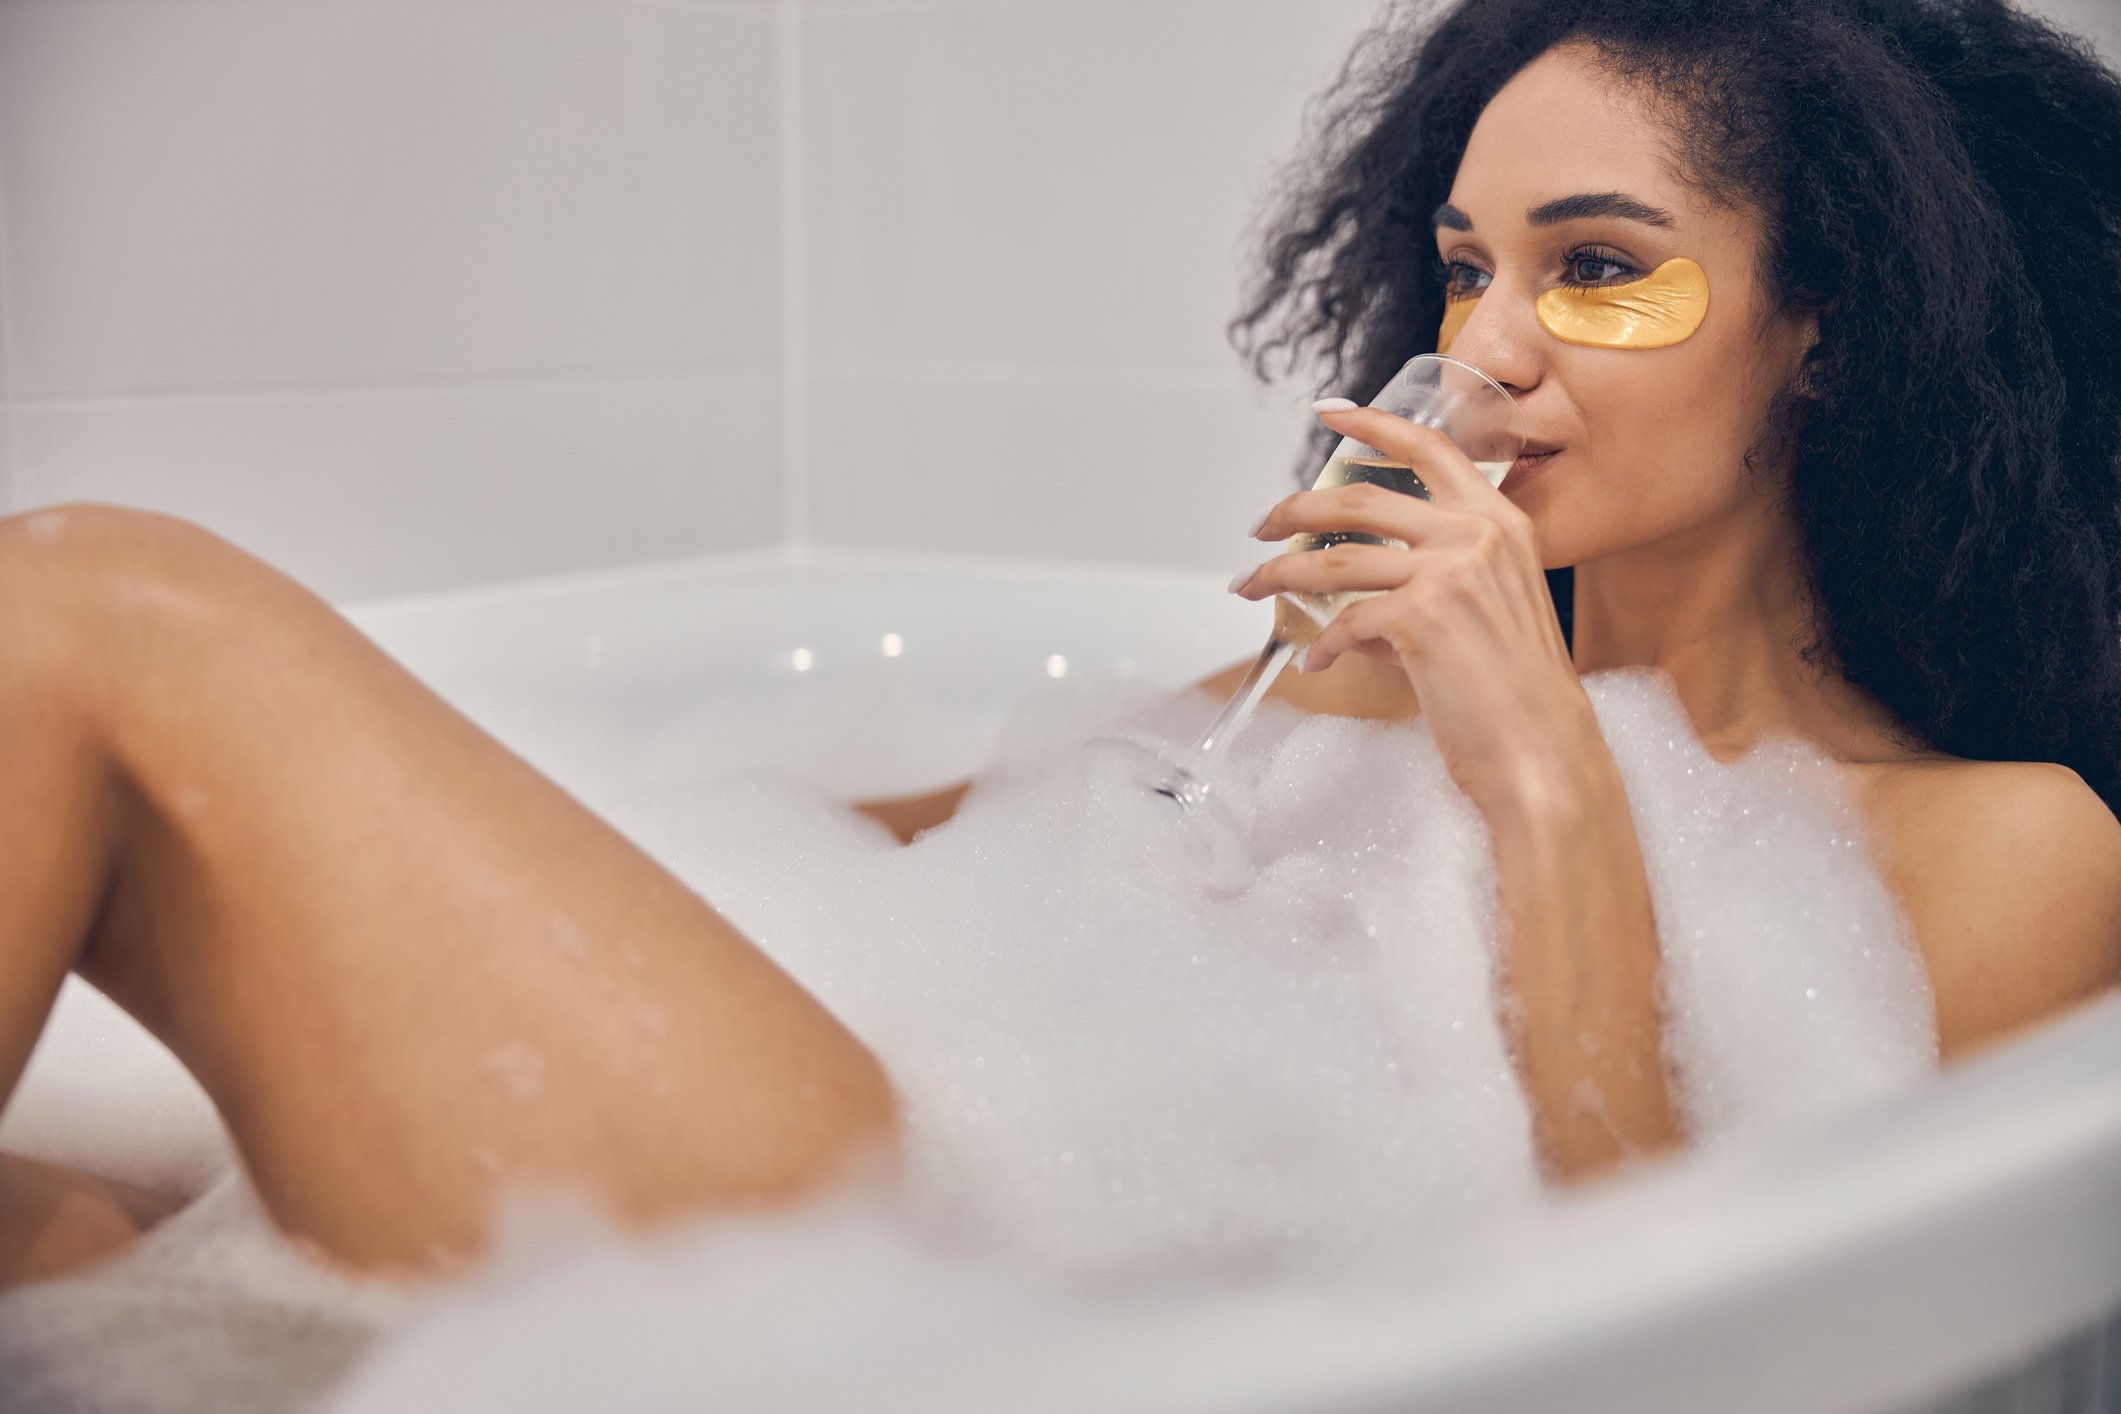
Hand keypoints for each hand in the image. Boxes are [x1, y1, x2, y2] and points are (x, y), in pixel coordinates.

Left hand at [1234, 405, 1591, 813]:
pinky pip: (1342, 623)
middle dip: (1295, 509)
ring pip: (1334, 559)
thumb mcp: (1486, 613)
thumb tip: (1353, 601)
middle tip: (1262, 526)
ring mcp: (1449, 572)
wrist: (1544, 752)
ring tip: (1252, 586)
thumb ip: (1427, 585)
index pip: (1431, 447)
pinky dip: (1319, 645)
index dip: (1373, 424)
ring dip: (1279, 572)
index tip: (1329, 414)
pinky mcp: (1420, 617)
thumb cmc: (1516, 695)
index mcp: (1500, 523)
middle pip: (1359, 499)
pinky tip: (1315, 663)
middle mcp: (1477, 535)